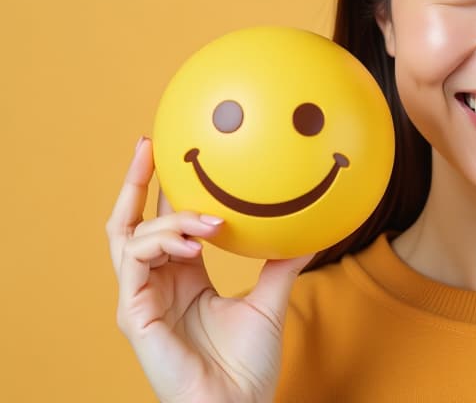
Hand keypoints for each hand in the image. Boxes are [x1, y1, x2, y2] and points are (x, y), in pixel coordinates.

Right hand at [106, 137, 311, 402]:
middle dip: (135, 182)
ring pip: (132, 238)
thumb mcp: (271, 301)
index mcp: (181, 279)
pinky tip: (194, 239)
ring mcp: (141, 300)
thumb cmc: (249, 366)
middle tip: (150, 144)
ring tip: (211, 218)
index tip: (173, 151)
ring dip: (169, 219)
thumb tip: (309, 228)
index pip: (164, 224)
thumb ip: (282, 263)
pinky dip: (160, 243)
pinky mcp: (134, 316)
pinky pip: (135, 264)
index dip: (164, 190)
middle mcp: (155, 285)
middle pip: (130, 223)